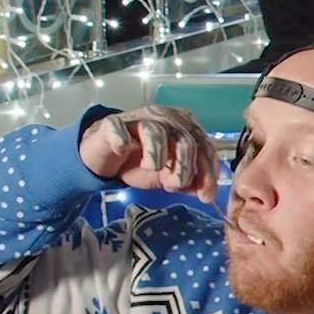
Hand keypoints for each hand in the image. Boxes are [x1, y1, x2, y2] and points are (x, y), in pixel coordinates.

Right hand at [79, 106, 218, 200]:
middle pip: (185, 140)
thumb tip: (204, 192)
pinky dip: (122, 141)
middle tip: (173, 186)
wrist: (105, 155)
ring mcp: (138, 118)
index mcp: (184, 127)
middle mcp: (165, 117)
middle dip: (184, 169)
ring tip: (151, 169)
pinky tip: (123, 149)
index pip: (204, 146)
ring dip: (157, 157)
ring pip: (156, 132)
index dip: (208, 172)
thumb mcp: (167, 175)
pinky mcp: (113, 124)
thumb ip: (188, 181)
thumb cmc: (139, 161)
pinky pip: (119, 128)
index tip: (205, 196)